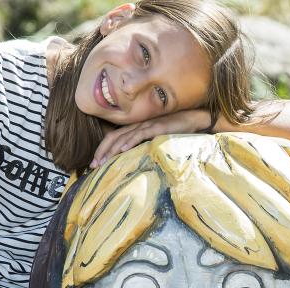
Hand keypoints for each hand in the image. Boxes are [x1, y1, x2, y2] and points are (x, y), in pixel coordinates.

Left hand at [90, 109, 211, 166]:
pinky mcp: (158, 127)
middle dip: (102, 151)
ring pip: (124, 136)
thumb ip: (147, 145)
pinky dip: (129, 142)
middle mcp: (139, 124)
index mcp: (138, 127)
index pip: (114, 136)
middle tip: (93, 166)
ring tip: (102, 162)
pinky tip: (122, 150)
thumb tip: (136, 160)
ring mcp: (148, 124)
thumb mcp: (158, 139)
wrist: (196, 119)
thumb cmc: (178, 130)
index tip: (95, 163)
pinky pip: (140, 134)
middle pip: (114, 136)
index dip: (103, 148)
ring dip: (111, 149)